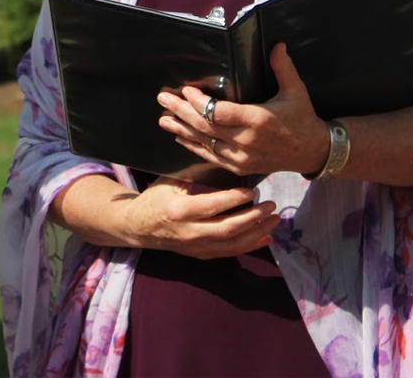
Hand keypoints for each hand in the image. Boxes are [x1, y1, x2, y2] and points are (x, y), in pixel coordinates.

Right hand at [115, 177, 279, 259]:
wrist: (138, 227)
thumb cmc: (156, 197)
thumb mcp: (171, 180)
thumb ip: (196, 173)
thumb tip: (225, 159)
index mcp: (179, 210)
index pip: (212, 206)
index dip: (234, 200)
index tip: (253, 191)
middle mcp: (188, 232)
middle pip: (227, 229)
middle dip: (253, 218)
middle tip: (271, 205)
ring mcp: (195, 247)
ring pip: (231, 245)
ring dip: (256, 232)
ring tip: (274, 219)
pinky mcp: (200, 254)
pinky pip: (229, 253)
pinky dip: (249, 245)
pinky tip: (265, 236)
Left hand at [157, 44, 328, 176]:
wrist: (312, 151)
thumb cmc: (302, 118)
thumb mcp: (296, 91)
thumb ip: (283, 67)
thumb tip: (277, 45)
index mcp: (258, 121)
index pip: (220, 112)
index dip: (200, 103)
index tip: (185, 90)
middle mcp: (246, 142)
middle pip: (206, 127)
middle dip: (182, 112)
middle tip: (164, 99)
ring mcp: (241, 157)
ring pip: (204, 143)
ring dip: (182, 130)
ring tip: (163, 118)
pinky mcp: (239, 167)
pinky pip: (211, 157)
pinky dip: (193, 146)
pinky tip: (180, 137)